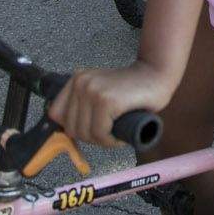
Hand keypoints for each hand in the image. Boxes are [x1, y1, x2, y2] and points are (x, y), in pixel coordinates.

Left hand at [47, 61, 174, 148]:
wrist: (157, 74)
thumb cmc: (132, 89)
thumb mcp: (100, 92)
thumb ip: (83, 105)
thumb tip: (66, 133)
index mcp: (76, 79)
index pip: (56, 114)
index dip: (73, 128)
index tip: (89, 130)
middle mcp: (81, 82)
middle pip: (72, 128)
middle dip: (91, 137)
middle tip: (109, 132)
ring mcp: (92, 90)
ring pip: (86, 133)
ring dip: (103, 140)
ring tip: (116, 132)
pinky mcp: (106, 100)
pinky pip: (100, 133)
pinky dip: (111, 141)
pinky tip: (120, 135)